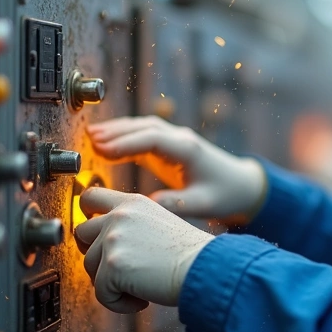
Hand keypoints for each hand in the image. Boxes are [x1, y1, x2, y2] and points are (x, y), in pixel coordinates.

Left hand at [75, 187, 212, 312]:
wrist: (206, 269)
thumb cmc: (189, 254)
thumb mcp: (157, 223)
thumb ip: (128, 225)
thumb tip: (101, 244)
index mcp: (132, 203)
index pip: (90, 196)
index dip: (84, 215)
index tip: (91, 234)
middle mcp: (120, 216)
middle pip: (81, 234)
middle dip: (95, 255)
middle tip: (120, 269)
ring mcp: (113, 239)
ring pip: (89, 266)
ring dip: (110, 283)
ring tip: (140, 287)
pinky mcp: (113, 265)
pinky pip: (101, 293)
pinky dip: (119, 304)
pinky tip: (142, 299)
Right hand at [88, 116, 266, 222]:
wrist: (241, 185)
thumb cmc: (225, 194)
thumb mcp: (204, 204)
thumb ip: (178, 204)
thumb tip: (149, 205)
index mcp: (188, 150)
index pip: (153, 139)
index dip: (127, 143)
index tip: (103, 149)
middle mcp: (181, 139)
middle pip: (145, 128)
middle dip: (117, 132)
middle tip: (89, 139)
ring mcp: (175, 139)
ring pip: (143, 127)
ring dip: (118, 130)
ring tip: (91, 136)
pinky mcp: (169, 146)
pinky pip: (144, 135)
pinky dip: (125, 136)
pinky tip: (106, 141)